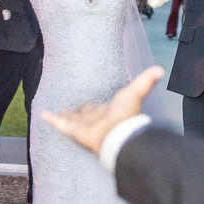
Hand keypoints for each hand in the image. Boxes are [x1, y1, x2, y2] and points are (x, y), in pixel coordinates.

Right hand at [41, 67, 164, 154]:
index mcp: (107, 111)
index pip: (98, 108)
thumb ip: (146, 81)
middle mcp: (95, 119)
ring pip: (72, 119)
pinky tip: (43, 114)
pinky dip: (51, 119)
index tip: (88, 103)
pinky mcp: (74, 130)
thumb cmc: (127, 115)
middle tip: (70, 108)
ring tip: (59, 112)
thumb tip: (161, 69)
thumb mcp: (136, 92)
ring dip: (65, 115)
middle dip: (78, 111)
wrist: (118, 135)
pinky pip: (59, 123)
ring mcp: (83, 125)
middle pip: (84, 114)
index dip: (93, 106)